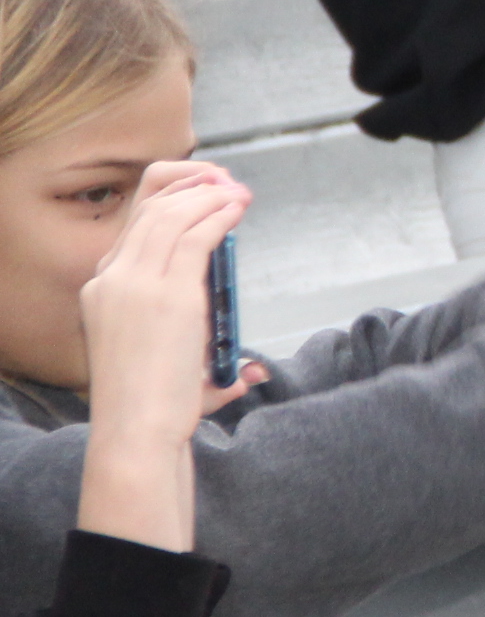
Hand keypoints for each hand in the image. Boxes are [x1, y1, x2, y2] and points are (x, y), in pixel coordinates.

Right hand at [76, 162, 261, 551]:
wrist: (135, 431)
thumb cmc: (151, 407)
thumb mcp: (165, 365)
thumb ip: (205, 363)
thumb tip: (254, 371)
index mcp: (99, 290)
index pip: (134, 226)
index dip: (171, 201)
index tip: (205, 194)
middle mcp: (110, 280)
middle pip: (152, 211)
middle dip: (193, 190)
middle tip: (227, 186)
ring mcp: (136, 285)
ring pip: (174, 216)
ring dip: (211, 197)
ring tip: (238, 194)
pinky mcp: (169, 294)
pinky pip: (197, 236)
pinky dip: (220, 215)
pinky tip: (238, 209)